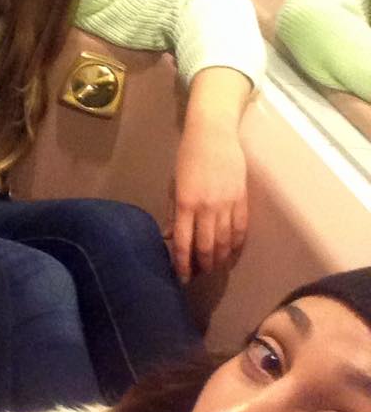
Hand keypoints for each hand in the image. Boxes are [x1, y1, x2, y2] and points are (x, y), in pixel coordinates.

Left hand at [164, 126, 247, 283]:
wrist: (214, 133)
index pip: (184, 243)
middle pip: (206, 246)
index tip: (182, 277)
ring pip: (225, 241)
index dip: (182, 264)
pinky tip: (233, 251)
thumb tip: (170, 236)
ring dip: (220, 258)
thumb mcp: (174, 183)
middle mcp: (206, 207)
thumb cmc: (188, 156)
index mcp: (185, 203)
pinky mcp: (242, 198)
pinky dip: (237, 243)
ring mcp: (226, 203)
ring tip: (215, 266)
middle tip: (200, 274)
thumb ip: (174, 211)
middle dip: (203, 265)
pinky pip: (241, 228)